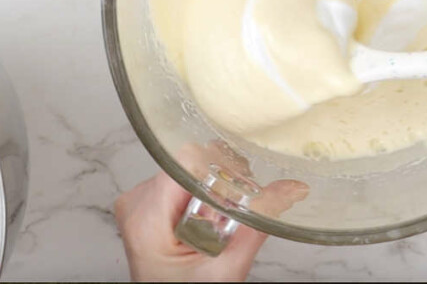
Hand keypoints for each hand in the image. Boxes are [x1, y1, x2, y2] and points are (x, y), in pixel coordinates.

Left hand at [115, 144, 307, 281]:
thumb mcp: (228, 266)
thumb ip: (258, 223)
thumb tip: (290, 189)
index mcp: (146, 218)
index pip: (185, 161)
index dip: (219, 166)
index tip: (241, 183)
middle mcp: (136, 204)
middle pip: (187, 165)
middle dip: (219, 183)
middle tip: (235, 212)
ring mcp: (138, 203)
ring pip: (186, 171)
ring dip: (211, 191)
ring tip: (220, 221)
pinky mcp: (146, 205)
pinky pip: (179, 183)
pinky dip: (200, 196)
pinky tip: (207, 220)